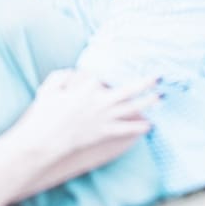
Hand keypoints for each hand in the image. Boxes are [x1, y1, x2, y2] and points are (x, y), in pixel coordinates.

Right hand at [15, 69, 157, 165]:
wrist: (44, 140)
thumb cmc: (43, 115)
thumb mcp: (48, 90)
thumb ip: (60, 76)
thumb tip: (72, 72)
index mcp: (86, 88)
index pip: (104, 76)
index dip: (112, 71)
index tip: (121, 65)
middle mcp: (99, 102)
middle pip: (128, 90)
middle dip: (145, 83)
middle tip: (159, 77)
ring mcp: (102, 118)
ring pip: (131, 109)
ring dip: (148, 103)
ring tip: (161, 97)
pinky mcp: (102, 133)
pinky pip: (124, 129)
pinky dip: (138, 128)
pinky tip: (150, 126)